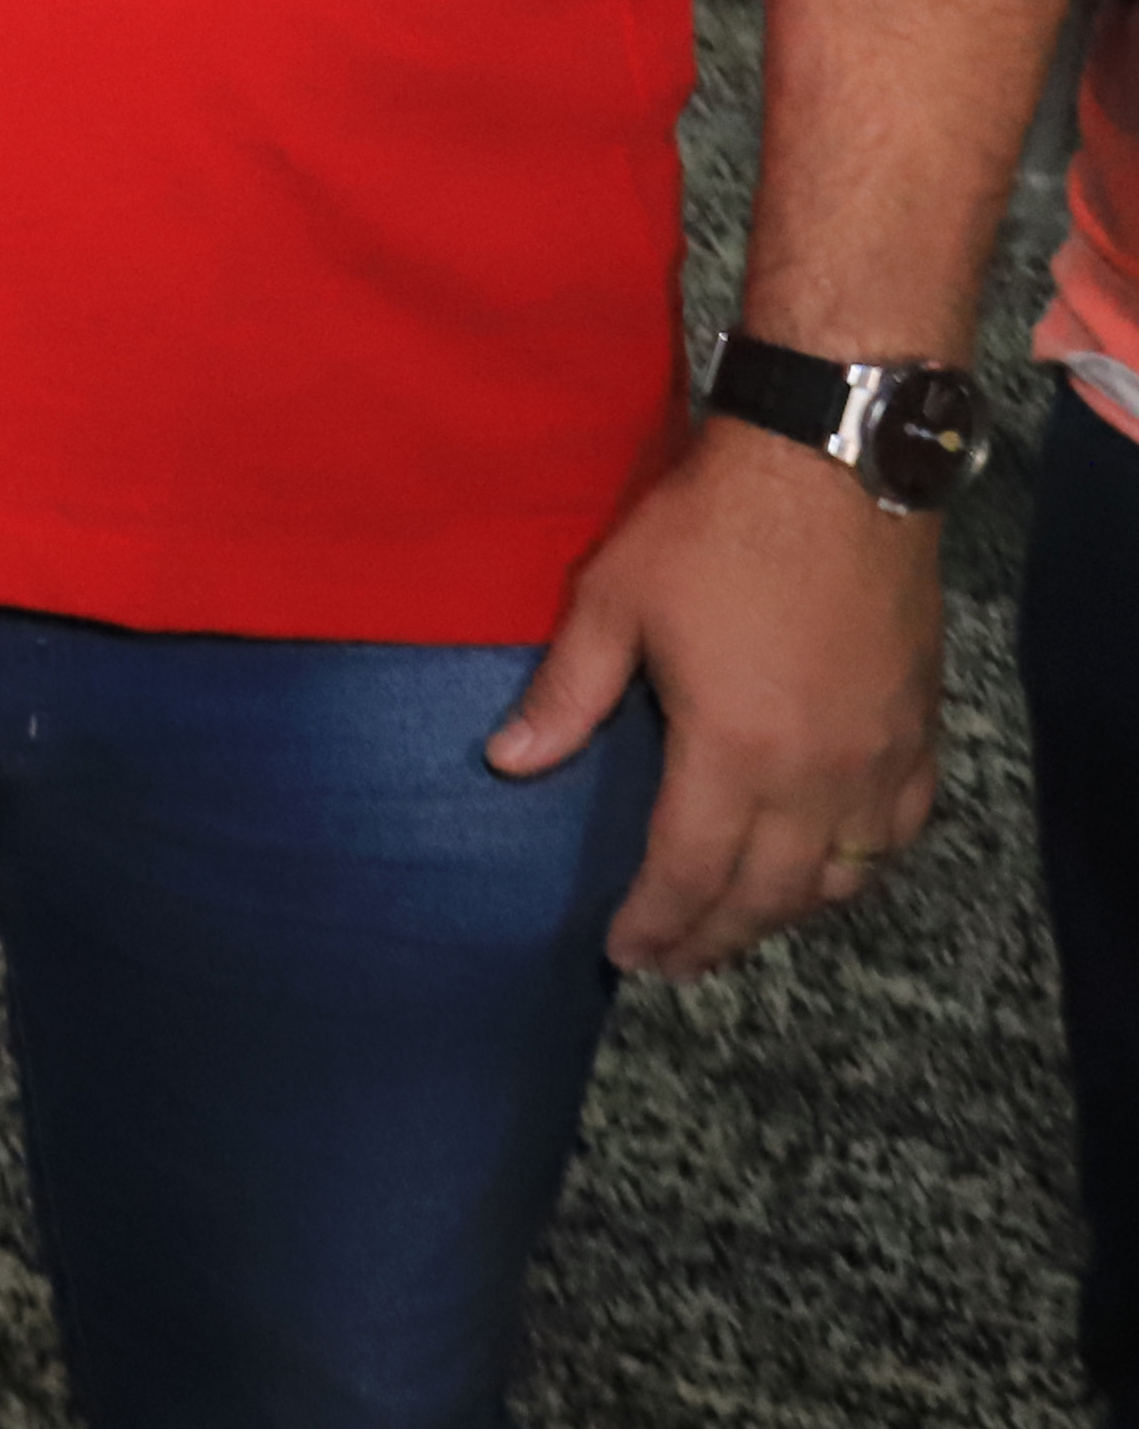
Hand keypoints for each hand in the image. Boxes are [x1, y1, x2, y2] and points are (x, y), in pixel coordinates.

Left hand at [492, 422, 948, 977]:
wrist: (833, 465)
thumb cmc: (714, 527)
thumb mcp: (614, 600)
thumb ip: (567, 693)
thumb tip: (509, 762)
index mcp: (739, 751)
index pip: (691, 872)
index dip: (656, 921)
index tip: (623, 951)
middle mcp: (821, 772)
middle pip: (770, 894)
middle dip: (715, 938)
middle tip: (671, 963)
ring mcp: (881, 755)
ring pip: (843, 874)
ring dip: (787, 912)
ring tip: (737, 926)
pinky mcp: (919, 725)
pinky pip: (899, 828)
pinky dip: (860, 864)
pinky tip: (830, 868)